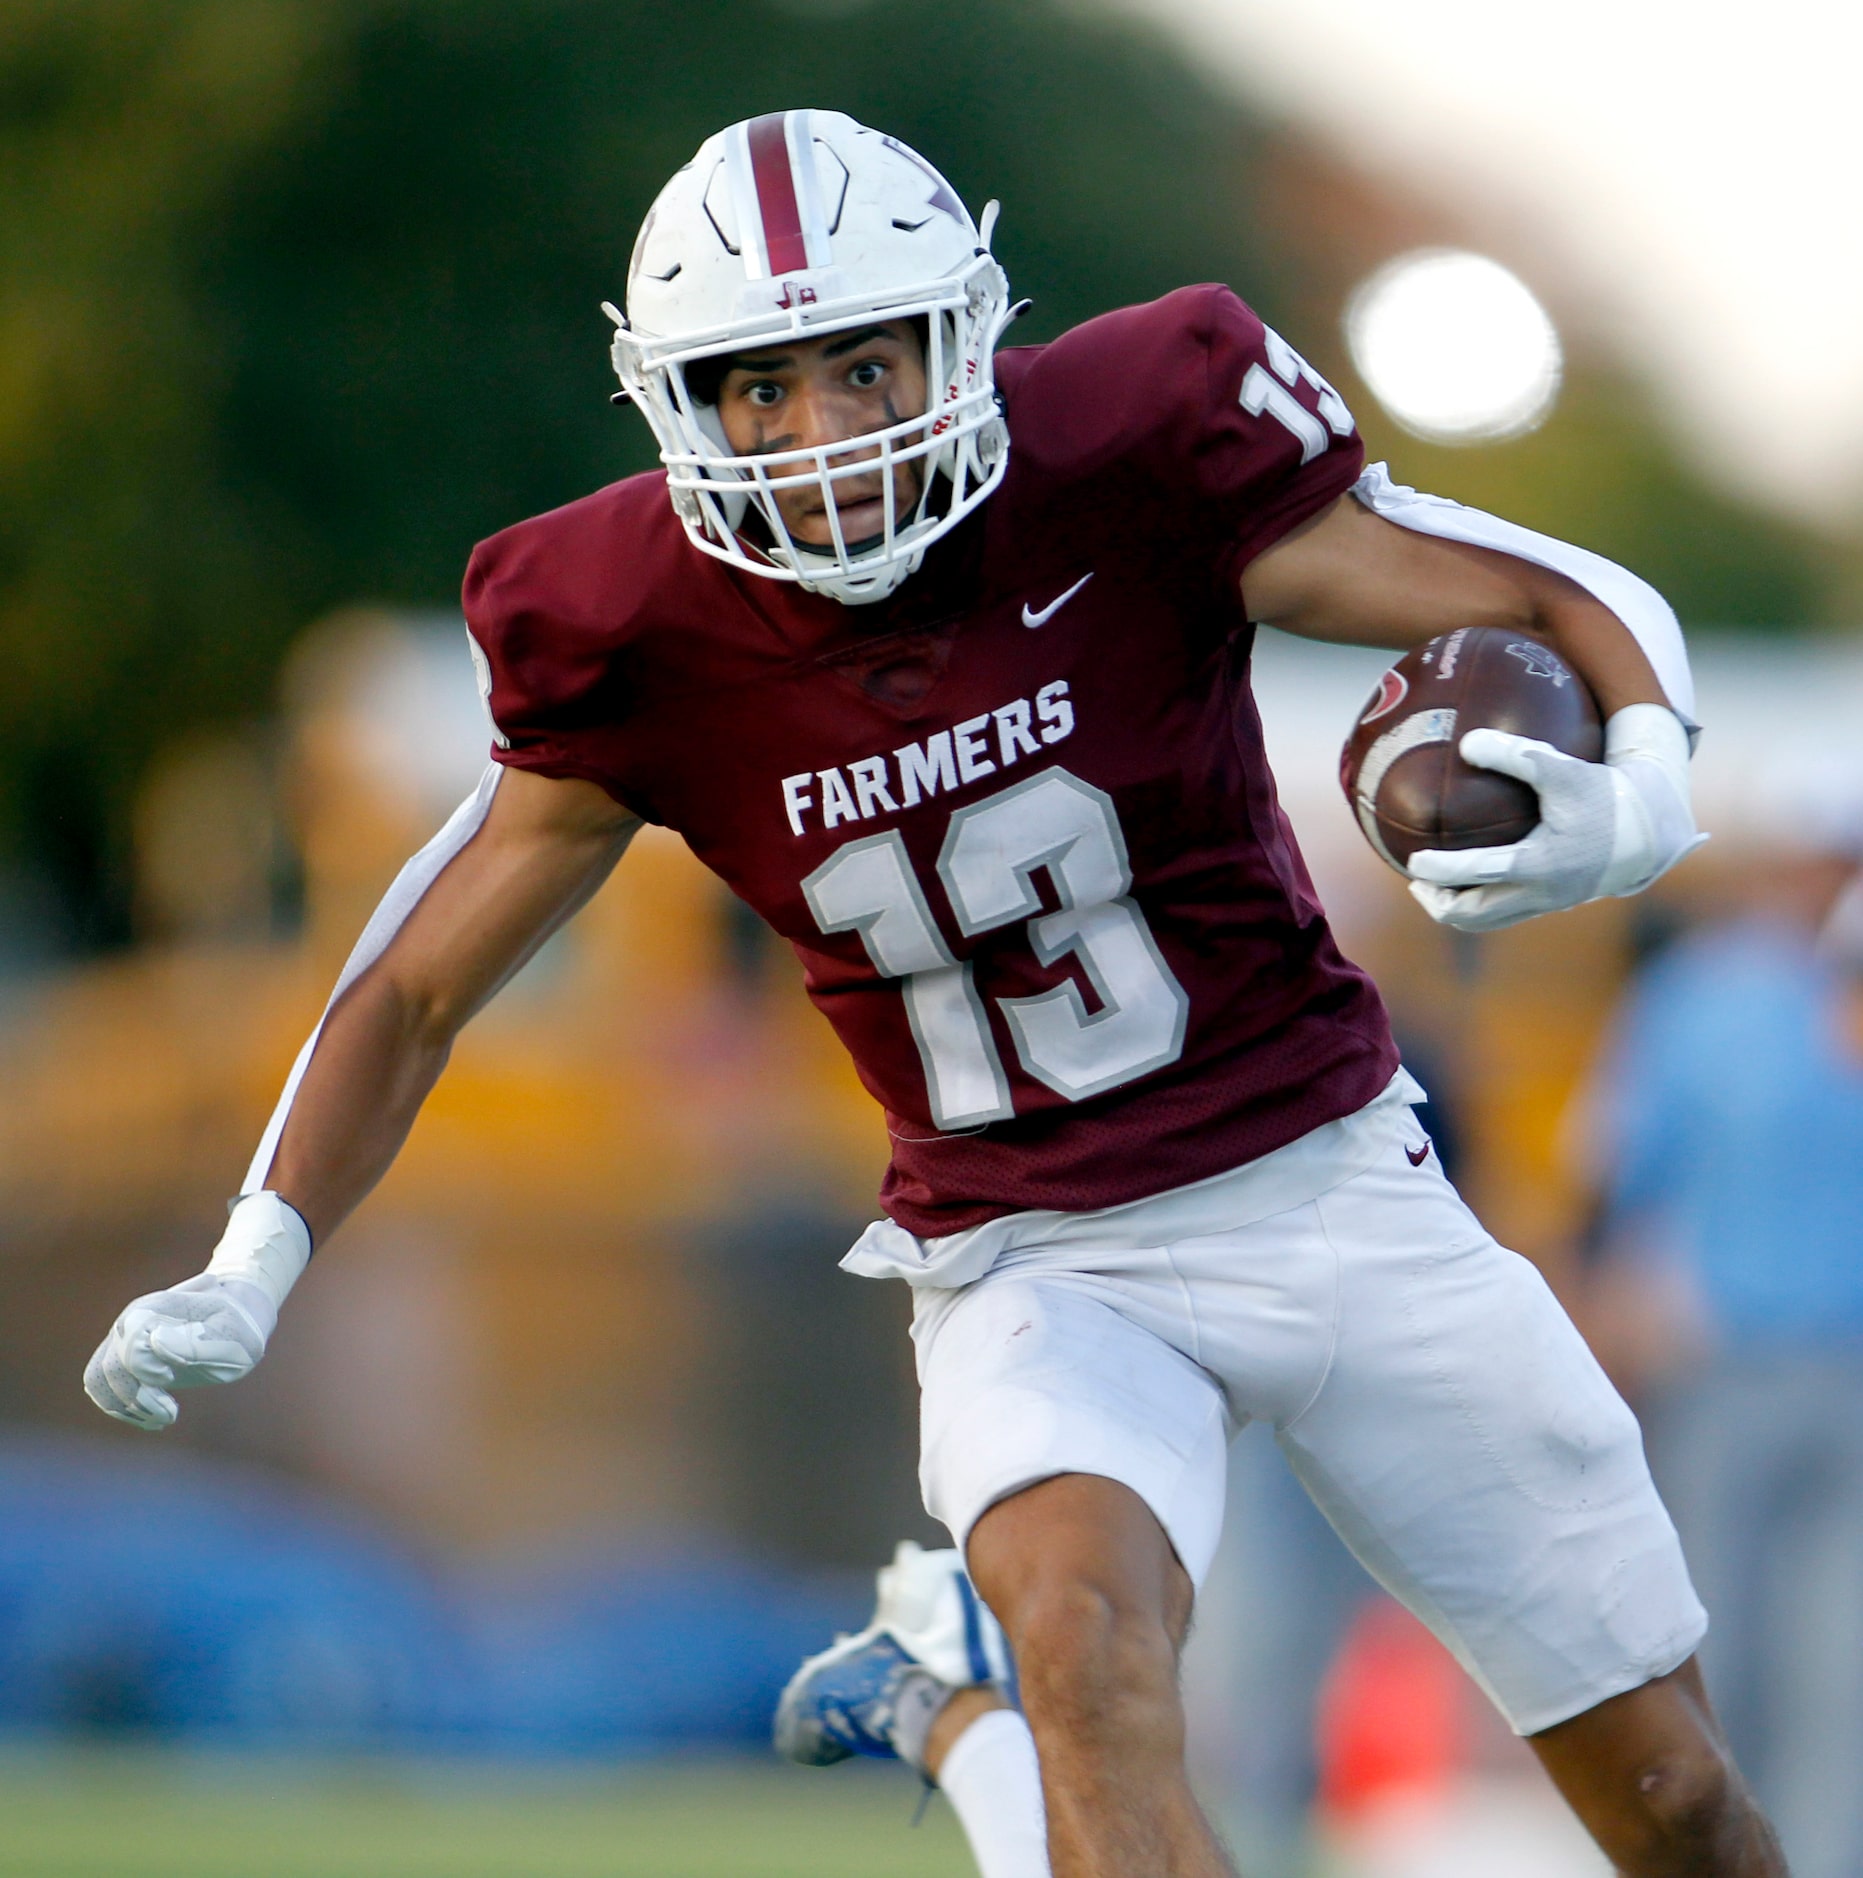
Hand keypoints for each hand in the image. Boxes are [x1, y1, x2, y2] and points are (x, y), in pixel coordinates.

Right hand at [83, 1275, 275, 1430]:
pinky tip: (154, 1418)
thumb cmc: (237, 1328)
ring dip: (126, 1408)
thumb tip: (156, 1341)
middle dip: (139, 1397)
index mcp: (156, 1308)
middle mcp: (132, 1322)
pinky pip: (102, 1389)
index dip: (145, 1367)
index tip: (169, 1378)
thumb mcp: (230, 1337)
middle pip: (110, 1368)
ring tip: (163, 1417)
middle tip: (172, 1412)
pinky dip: (122, 1409)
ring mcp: (124, 1341)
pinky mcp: (125, 1362)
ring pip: (98, 1380)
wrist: (238, 1321)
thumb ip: (195, 1342)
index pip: (131, 1343)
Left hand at [1408, 704, 1703, 933]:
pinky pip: (1504, 912)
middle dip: (1439, 902)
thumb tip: (1466, 742)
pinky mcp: (1552, 902)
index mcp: (1542, 865)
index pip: (1481, 874)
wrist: (1650, 829)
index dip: (1443, 871)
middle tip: (1415, 881)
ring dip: (1456, 907)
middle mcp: (1542, 892)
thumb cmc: (1604, 794)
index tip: (1414, 861)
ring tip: (1430, 885)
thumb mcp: (1563, 769)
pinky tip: (1466, 878)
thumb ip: (1517, 755)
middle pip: (1473, 914)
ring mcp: (1547, 903)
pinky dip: (1479, 900)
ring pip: (1486, 920)